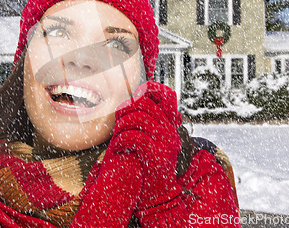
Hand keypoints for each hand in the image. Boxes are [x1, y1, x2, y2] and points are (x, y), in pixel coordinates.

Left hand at [108, 81, 182, 213]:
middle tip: (120, 122)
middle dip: (126, 109)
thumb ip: (145, 123)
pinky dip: (121, 140)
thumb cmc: (144, 167)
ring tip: (118, 137)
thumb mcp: (149, 141)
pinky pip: (134, 135)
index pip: (168, 95)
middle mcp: (170, 130)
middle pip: (146, 103)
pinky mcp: (157, 153)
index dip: (151, 89)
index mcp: (169, 125)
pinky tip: (118, 148)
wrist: (155, 198)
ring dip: (121, 125)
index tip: (136, 95)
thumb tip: (131, 102)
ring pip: (138, 117)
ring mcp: (165, 141)